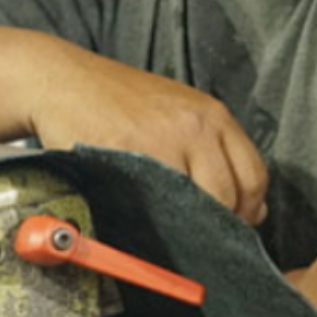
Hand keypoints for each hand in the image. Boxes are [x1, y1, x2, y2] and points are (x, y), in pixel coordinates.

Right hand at [25, 43, 267, 225]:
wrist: (63, 79)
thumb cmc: (117, 101)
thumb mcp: (177, 112)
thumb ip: (212, 150)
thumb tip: (250, 207)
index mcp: (212, 115)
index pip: (253, 177)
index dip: (246, 211)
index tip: (229, 226)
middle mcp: (194, 125)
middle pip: (229, 196)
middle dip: (218, 225)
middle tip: (198, 237)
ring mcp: (161, 140)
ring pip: (194, 204)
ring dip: (186, 226)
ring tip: (170, 230)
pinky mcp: (125, 153)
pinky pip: (151, 202)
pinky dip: (151, 219)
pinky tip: (143, 218)